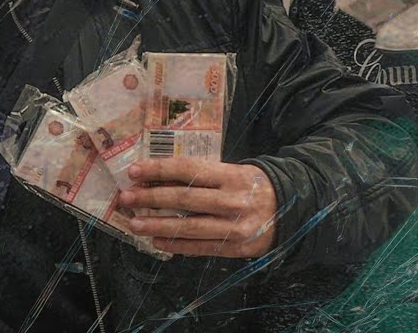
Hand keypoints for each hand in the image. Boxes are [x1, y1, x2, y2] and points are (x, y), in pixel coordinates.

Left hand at [119, 158, 277, 257]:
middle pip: (185, 199)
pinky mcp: (235, 247)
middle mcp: (233, 200)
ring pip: (189, 227)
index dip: (160, 170)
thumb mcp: (236, 172)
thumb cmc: (254, 186)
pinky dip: (176, 245)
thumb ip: (204, 176)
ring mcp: (234, 226)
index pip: (189, 170)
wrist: (291, 210)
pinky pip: (200, 247)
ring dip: (158, 226)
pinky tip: (157, 242)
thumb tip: (160, 179)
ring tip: (135, 224)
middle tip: (126, 197)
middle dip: (151, 198)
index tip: (135, 171)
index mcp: (232, 175)